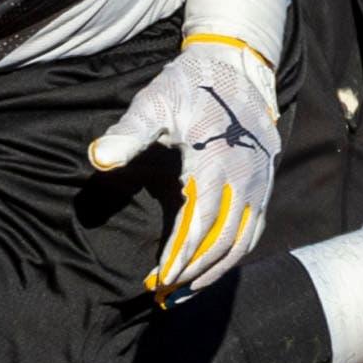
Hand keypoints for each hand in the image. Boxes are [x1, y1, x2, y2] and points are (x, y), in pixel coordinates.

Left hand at [90, 35, 280, 295]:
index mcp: (216, 164)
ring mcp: (260, 184)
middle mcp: (245, 179)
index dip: (180, 255)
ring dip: (216, 270)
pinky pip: (254, 229)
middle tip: (164, 294)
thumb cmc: (186, 86)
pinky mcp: (265, 184)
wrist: (234, 68)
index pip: (199, 224)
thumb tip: (98, 159)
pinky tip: (213, 267)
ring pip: (243, 241)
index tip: (159, 278)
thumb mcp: (153, 104)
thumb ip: (128, 134)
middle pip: (223, 241)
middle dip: (194, 272)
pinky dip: (235, 253)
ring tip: (186, 291)